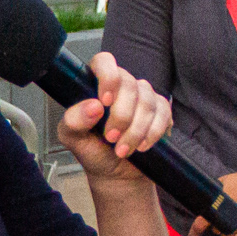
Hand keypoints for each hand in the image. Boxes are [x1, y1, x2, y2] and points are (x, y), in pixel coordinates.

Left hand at [55, 52, 172, 187]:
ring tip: (123, 149)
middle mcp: (121, 85)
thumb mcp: (73, 138)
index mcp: (95, 83)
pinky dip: (152, 132)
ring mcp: (142, 96)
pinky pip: (163, 113)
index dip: (108, 77)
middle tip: (111, 138)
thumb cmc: (92, 150)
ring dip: (135, 130)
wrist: (115, 173)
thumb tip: (93, 106)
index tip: (105, 102)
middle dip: (121, 116)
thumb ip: (74, 120)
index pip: (104, 62)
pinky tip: (141, 146)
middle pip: (129, 85)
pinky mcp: (160, 110)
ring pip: (147, 102)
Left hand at [196, 166, 236, 235]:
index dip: (193, 235)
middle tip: (220, 217)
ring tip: (230, 222)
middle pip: (214, 230)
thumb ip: (212, 194)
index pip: (200, 224)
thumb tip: (203, 199)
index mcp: (216, 206)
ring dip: (224, 231)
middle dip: (214, 225)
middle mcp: (225, 218)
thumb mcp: (222, 182)